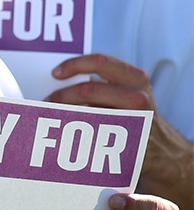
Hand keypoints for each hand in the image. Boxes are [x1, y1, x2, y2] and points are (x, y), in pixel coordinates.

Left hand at [49, 53, 192, 204]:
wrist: (161, 147)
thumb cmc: (133, 114)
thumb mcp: (126, 90)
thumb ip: (102, 82)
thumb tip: (61, 77)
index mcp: (135, 78)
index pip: (100, 62)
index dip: (73, 65)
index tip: (55, 74)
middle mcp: (137, 96)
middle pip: (87, 90)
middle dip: (61, 96)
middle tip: (47, 102)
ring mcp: (133, 119)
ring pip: (84, 113)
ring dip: (62, 115)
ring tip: (49, 118)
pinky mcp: (126, 141)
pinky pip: (90, 136)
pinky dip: (71, 134)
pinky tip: (62, 135)